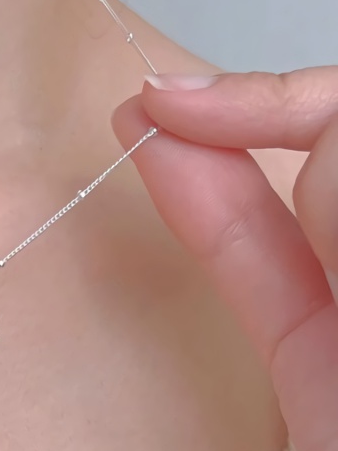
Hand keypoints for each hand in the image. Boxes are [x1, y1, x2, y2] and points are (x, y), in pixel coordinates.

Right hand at [111, 68, 337, 450]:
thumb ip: (333, 141)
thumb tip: (231, 102)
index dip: (273, 95)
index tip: (186, 94)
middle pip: (314, 158)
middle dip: (239, 116)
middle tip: (159, 99)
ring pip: (273, 210)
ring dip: (199, 158)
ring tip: (133, 119)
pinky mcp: (307, 356)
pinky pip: (252, 269)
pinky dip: (200, 213)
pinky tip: (154, 164)